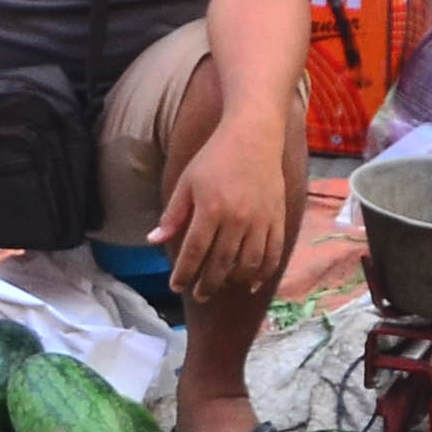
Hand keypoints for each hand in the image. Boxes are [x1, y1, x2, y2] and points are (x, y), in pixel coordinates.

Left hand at [150, 105, 293, 309]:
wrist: (254, 136)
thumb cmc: (214, 157)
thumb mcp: (186, 181)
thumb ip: (173, 215)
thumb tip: (153, 241)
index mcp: (210, 209)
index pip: (194, 251)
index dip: (184, 273)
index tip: (176, 285)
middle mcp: (237, 219)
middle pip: (221, 263)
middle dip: (207, 284)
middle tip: (198, 295)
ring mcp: (260, 221)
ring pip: (247, 264)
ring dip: (232, 281)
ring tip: (220, 287)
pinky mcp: (277, 219)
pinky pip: (273, 254)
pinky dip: (262, 273)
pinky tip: (250, 284)